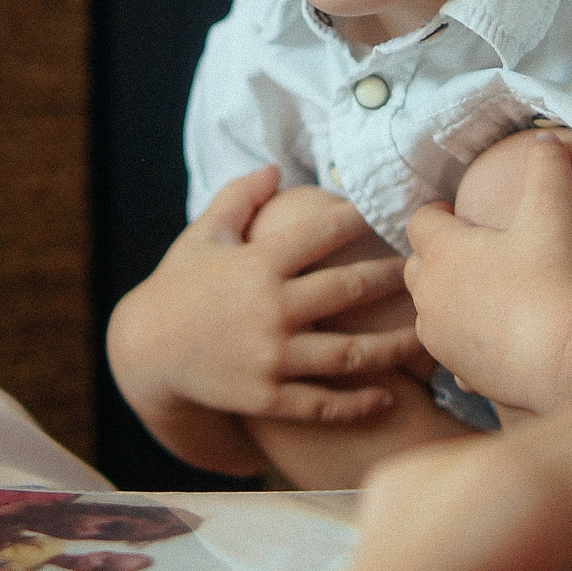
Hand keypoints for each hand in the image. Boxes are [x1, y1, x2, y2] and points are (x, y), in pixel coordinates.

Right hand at [106, 168, 430, 475]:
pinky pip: (322, 403)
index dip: (362, 220)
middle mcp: (269, 309)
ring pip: (349, 354)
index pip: (322, 232)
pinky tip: (388, 395)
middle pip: (349, 290)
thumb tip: (276, 167)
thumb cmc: (178, 286)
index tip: (392, 215)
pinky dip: (358, 402)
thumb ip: (239, 197)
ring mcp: (269, 356)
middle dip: (393, 278)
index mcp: (257, 263)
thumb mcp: (202, 235)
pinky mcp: (266, 397)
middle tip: (426, 270)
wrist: (143, 352)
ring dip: (394, 346)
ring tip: (427, 337)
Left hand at [405, 132, 571, 413]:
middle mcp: (429, 293)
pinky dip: (465, 340)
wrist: (567, 357)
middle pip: (417, 266)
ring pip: (428, 310)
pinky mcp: (456, 370)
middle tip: (471, 253)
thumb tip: (547, 139)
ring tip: (483, 295)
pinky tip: (495, 338)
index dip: (437, 213)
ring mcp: (438, 335)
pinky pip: (449, 349)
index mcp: (442, 250)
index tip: (456, 213)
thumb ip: (547, 170)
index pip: (420, 221)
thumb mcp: (554, 215)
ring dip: (447, 299)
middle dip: (437, 256)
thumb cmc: (554, 280)